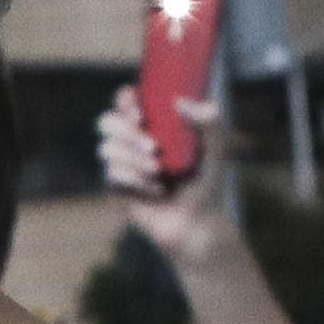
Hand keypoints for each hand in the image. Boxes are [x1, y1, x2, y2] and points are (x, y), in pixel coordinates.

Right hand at [99, 88, 241, 268]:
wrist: (198, 222)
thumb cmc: (208, 183)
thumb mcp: (217, 148)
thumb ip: (211, 122)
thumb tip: (179, 102)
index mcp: (150, 124)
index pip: (126, 101)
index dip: (125, 102)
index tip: (141, 114)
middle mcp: (131, 141)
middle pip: (106, 122)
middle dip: (126, 132)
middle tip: (154, 148)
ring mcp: (120, 164)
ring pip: (107, 148)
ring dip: (133, 159)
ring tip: (158, 172)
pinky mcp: (115, 187)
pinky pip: (111, 173)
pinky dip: (135, 180)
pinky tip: (155, 190)